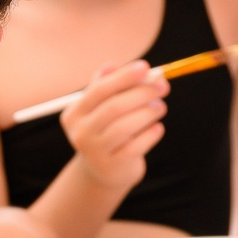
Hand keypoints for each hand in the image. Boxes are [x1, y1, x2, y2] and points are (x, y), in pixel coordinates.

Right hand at [56, 60, 167, 191]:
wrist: (105, 170)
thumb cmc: (108, 130)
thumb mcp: (104, 108)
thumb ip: (111, 86)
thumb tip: (122, 67)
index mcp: (74, 114)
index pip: (99, 90)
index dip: (123, 77)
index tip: (145, 67)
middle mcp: (80, 133)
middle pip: (113, 107)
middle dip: (142, 93)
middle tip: (163, 87)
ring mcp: (94, 152)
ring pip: (124, 127)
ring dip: (148, 113)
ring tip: (160, 107)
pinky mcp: (112, 166)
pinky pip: (135, 146)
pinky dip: (150, 134)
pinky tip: (157, 128)